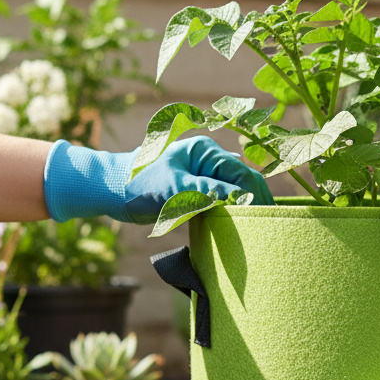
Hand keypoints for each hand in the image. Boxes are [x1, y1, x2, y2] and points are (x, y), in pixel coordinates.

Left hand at [43, 136, 269, 223]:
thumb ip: (207, 190)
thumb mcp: (174, 188)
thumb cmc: (138, 184)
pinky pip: (224, 202)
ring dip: (246, 209)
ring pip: (237, 193)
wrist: (111, 191)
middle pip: (245, 182)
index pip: (243, 174)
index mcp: (206, 151)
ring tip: (258, 228)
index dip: (257, 196)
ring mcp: (205, 175)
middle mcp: (209, 160)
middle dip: (257, 202)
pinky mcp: (199, 190)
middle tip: (269, 226)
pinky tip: (240, 226)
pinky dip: (233, 213)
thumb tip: (242, 198)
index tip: (267, 218)